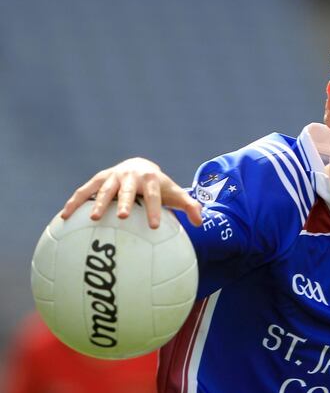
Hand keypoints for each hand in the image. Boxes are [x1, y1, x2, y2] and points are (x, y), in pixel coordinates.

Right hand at [60, 157, 202, 227]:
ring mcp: (112, 176)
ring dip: (98, 203)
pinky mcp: (98, 180)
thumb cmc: (160, 187)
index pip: (153, 195)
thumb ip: (189, 207)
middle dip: (125, 201)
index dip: (154, 209)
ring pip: (104, 189)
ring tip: (92, 219)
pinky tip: (65, 217)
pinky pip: (84, 191)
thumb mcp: (175, 194)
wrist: (141, 166)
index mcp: (150, 180)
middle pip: (127, 189)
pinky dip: (75, 202)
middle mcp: (130, 176)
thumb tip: (200, 223)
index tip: (154, 226)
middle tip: (123, 216)